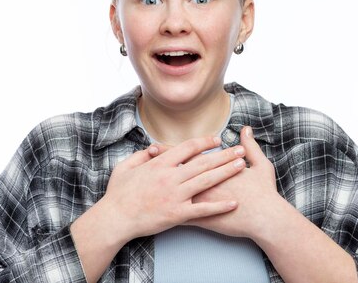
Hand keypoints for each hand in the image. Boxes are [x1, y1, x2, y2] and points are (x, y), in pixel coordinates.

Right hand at [97, 136, 247, 242]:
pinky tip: (233, 203)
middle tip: (240, 150)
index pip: (188, 148)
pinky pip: (202, 209)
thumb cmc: (118, 193)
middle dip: (224, 155)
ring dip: (226, 172)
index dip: (204, 142)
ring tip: (242, 166)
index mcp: (159, 164)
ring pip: (206, 181)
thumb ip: (142, 155)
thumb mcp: (125, 166)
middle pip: (203, 162)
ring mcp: (175, 195)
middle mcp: (170, 177)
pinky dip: (219, 206)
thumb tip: (156, 147)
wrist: (115, 218)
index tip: (217, 140)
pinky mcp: (177, 214)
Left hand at [151, 127, 282, 240]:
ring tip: (143, 186)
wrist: (265, 218)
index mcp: (212, 169)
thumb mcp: (260, 165)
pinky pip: (179, 216)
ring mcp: (200, 202)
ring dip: (157, 191)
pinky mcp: (201, 219)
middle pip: (174, 174)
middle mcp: (202, 183)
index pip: (185, 156)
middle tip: (140, 165)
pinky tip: (155, 212)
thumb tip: (246, 130)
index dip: (168, 152)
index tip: (154, 148)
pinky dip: (166, 213)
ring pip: (172, 195)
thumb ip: (251, 146)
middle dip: (156, 169)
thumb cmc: (264, 193)